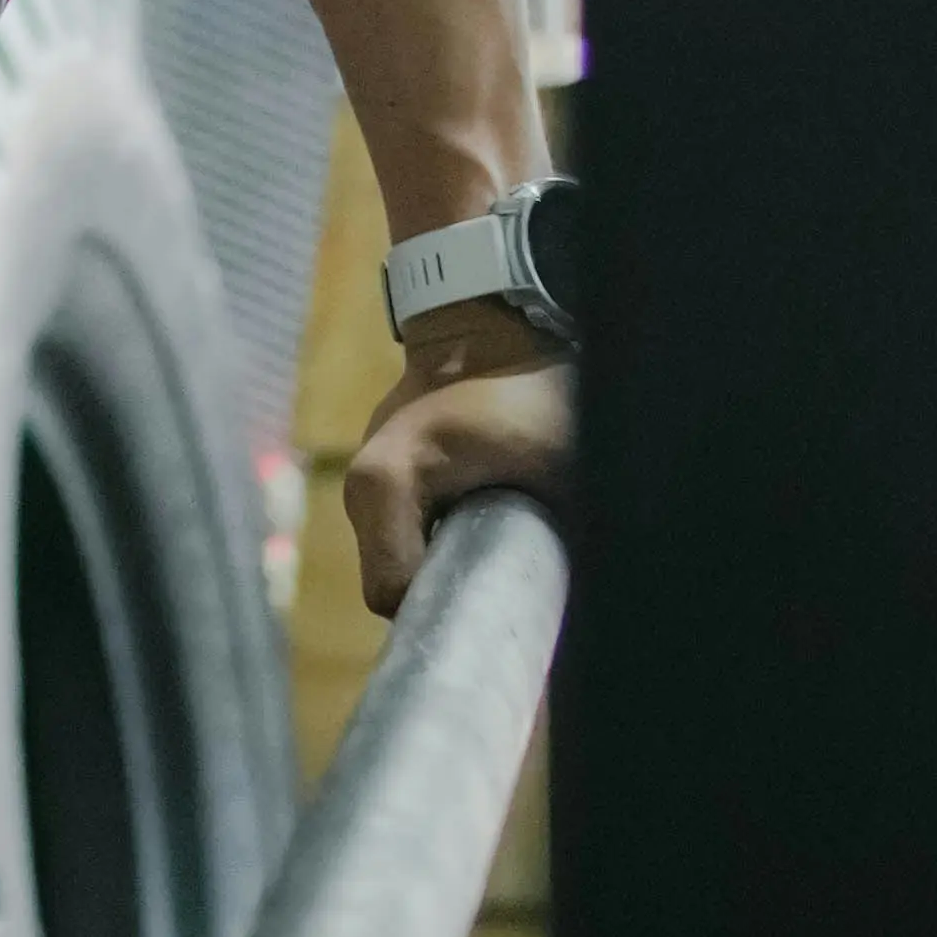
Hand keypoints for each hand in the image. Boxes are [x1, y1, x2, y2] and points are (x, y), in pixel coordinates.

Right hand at [343, 312, 571, 617]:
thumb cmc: (528, 392)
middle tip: (508, 579)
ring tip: (500, 552)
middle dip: (448, 591)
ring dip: (443, 568)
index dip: (451, 608)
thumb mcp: (557, 461)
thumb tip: (575, 598)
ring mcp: (365, 483)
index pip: (396, 594)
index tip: (504, 597)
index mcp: (387, 480)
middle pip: (393, 585)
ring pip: (397, 563)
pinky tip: (482, 533)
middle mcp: (361, 486)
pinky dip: (436, 547)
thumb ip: (565, 529)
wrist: (495, 328)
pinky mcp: (380, 480)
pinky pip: (402, 539)